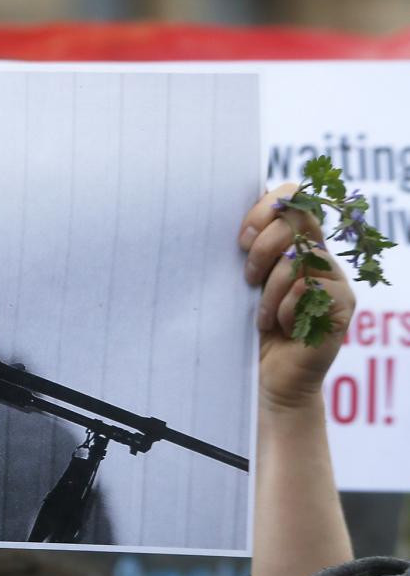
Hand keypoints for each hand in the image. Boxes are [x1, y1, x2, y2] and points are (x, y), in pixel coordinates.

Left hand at [241, 184, 354, 411]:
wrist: (265, 378)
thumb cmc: (245, 329)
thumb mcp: (240, 283)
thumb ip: (244, 251)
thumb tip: (234, 218)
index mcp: (293, 242)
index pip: (291, 197)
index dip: (265, 208)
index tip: (241, 238)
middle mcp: (318, 255)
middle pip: (298, 220)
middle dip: (263, 247)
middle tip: (248, 278)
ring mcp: (334, 278)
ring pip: (299, 259)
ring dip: (269, 291)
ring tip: (262, 318)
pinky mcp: (342, 304)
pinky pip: (309, 289)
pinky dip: (285, 310)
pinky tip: (282, 328)